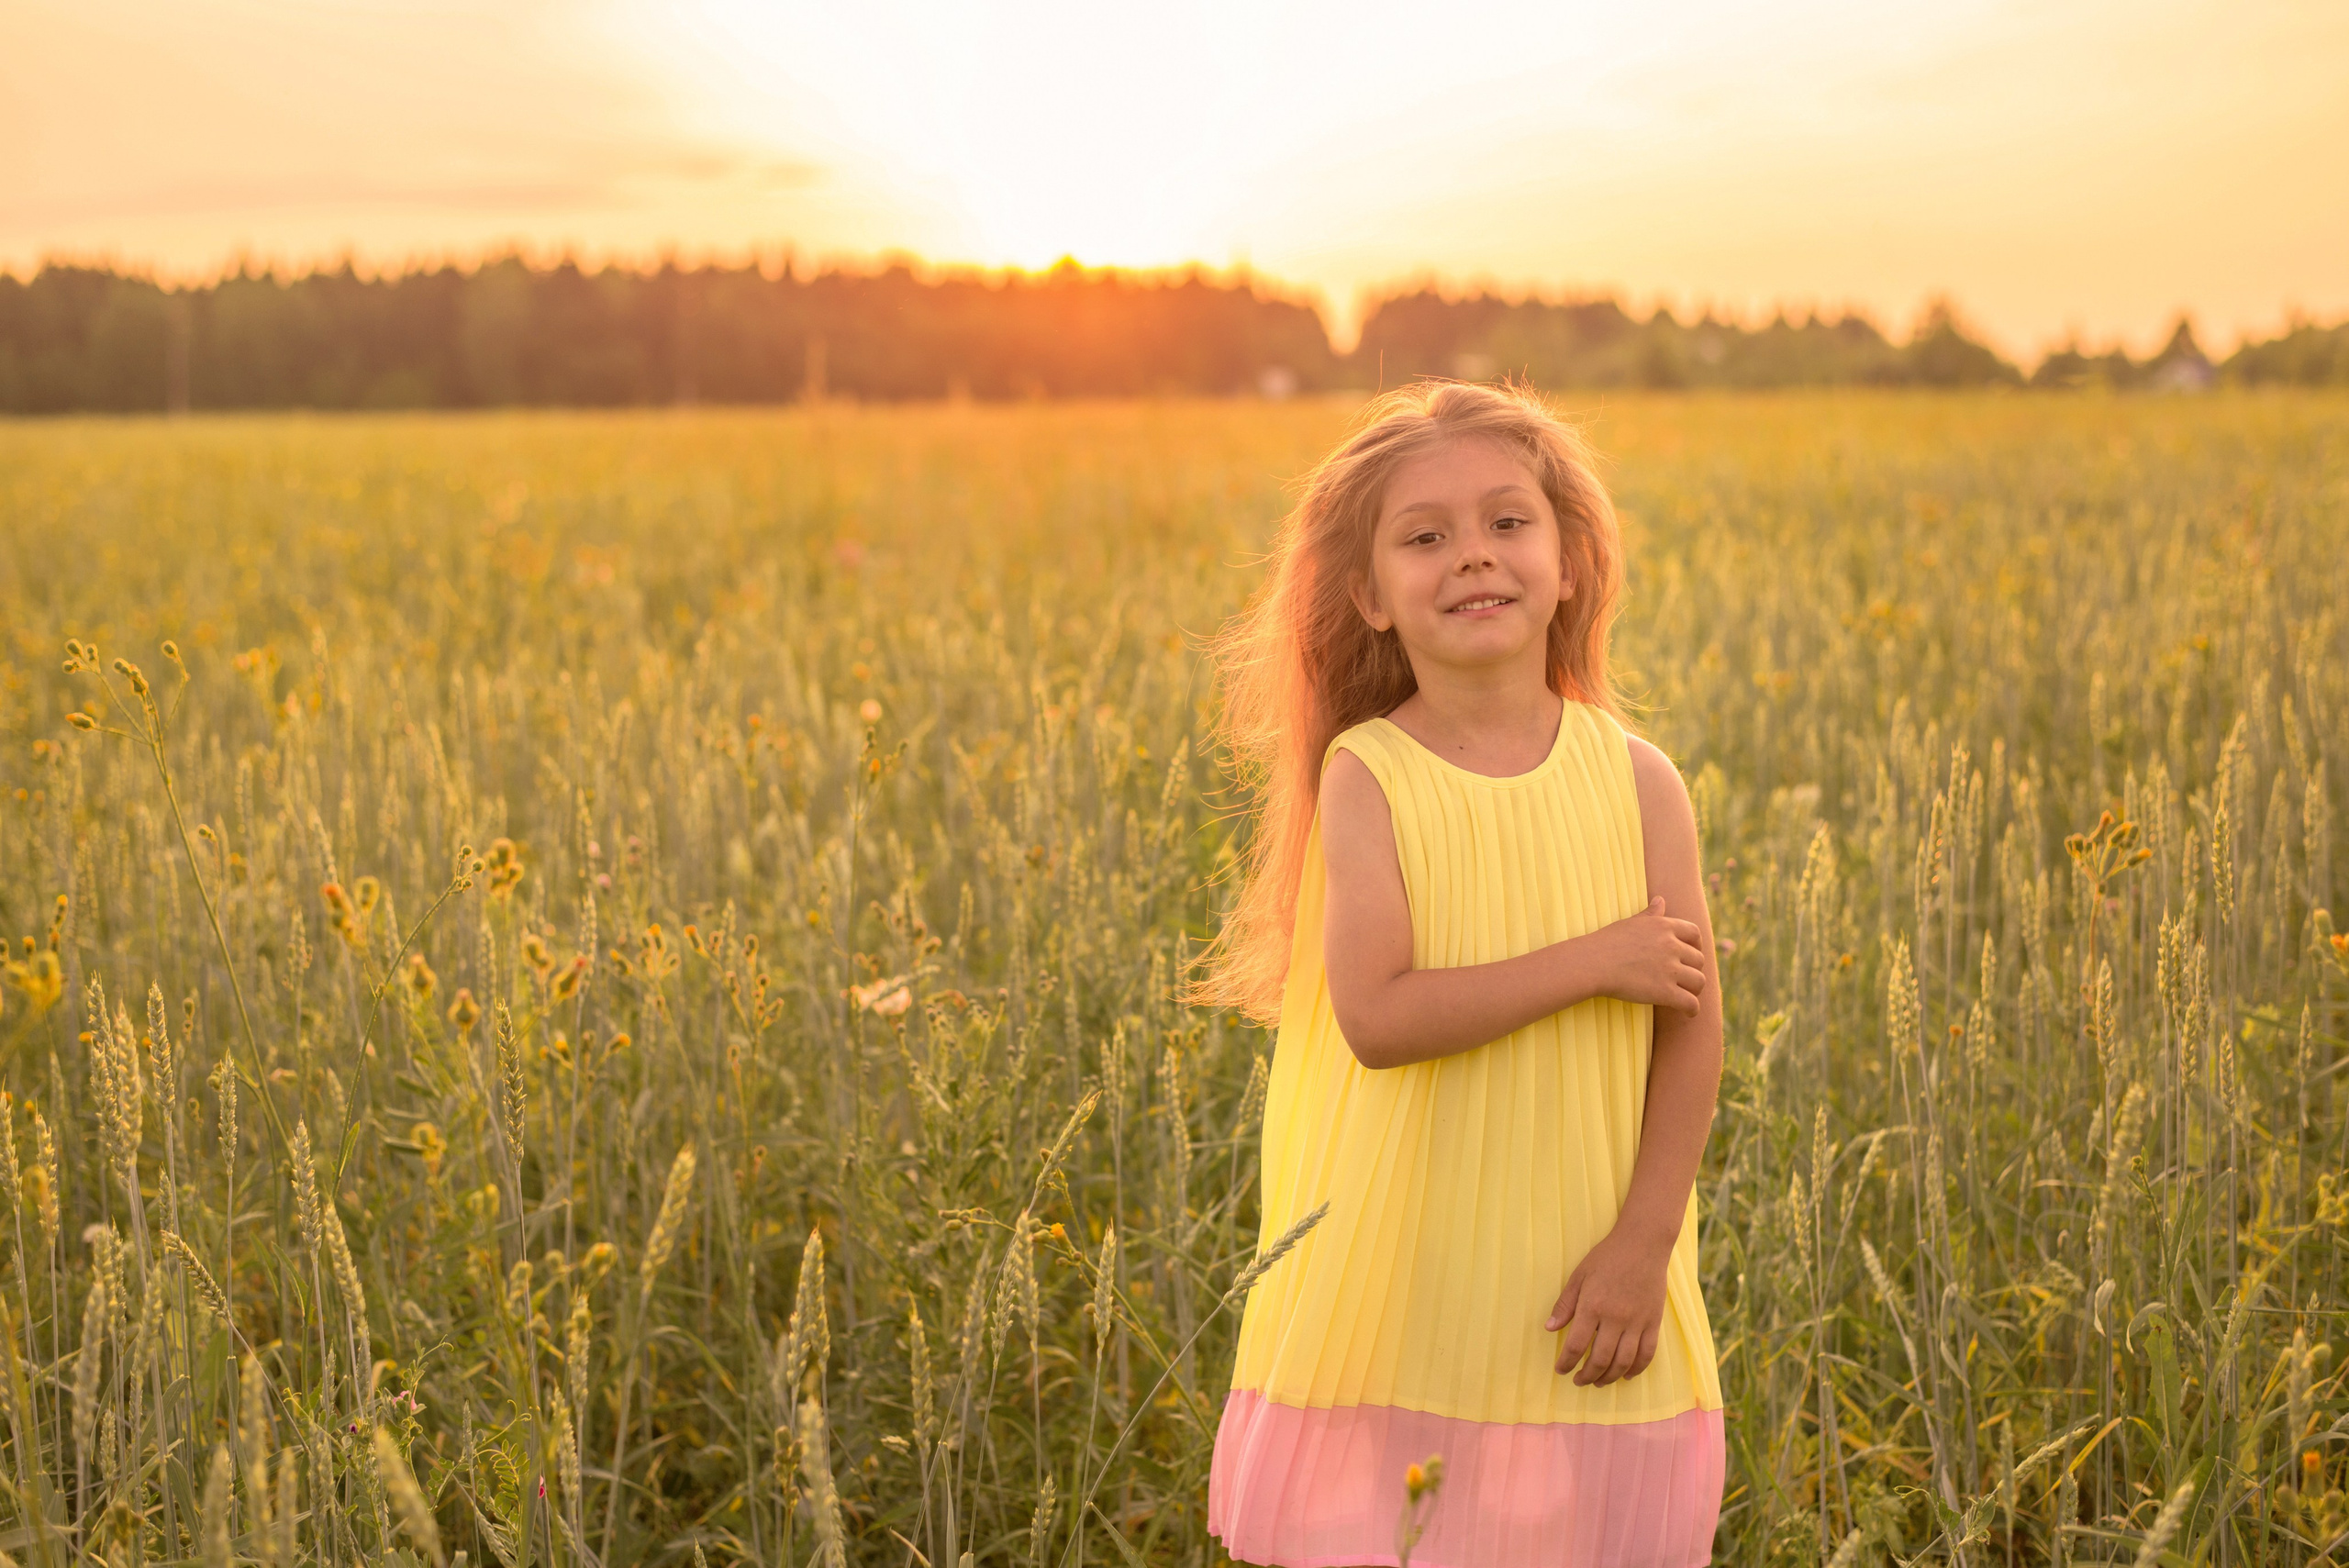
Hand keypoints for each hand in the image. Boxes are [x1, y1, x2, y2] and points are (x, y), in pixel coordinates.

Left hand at [1545, 1225, 1669, 1385]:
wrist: (1643, 1244)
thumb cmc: (1607, 1257)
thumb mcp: (1579, 1276)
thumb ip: (1565, 1304)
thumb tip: (1550, 1328)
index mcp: (1593, 1306)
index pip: (1576, 1345)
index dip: (1567, 1363)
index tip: (1561, 1370)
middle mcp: (1615, 1318)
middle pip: (1600, 1359)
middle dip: (1587, 1375)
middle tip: (1579, 1381)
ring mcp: (1637, 1322)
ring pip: (1623, 1361)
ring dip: (1610, 1377)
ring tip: (1599, 1382)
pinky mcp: (1653, 1322)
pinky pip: (1647, 1353)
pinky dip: (1637, 1369)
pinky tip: (1627, 1375)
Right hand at [1579, 895, 1704, 1015]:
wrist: (1593, 963)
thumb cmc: (1607, 942)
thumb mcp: (1632, 922)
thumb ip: (1651, 913)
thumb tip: (1660, 900)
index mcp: (1665, 927)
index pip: (1695, 933)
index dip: (1697, 945)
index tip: (1691, 954)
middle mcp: (1672, 946)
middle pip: (1698, 960)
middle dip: (1694, 969)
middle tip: (1685, 978)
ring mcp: (1670, 970)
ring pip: (1699, 981)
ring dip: (1695, 990)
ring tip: (1688, 995)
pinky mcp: (1665, 992)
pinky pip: (1691, 1003)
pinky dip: (1693, 1009)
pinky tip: (1688, 1013)